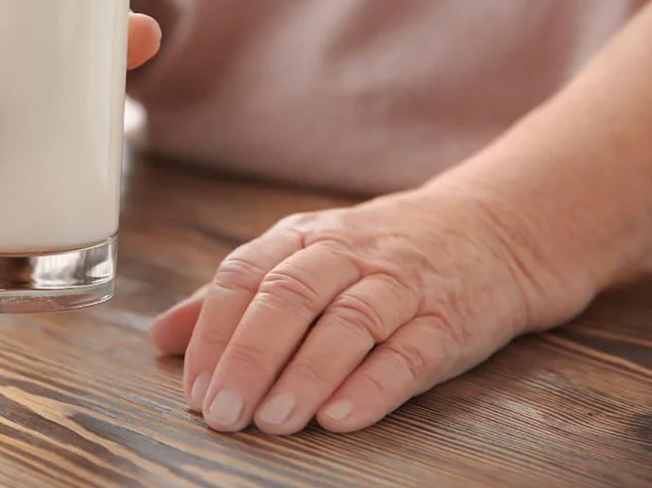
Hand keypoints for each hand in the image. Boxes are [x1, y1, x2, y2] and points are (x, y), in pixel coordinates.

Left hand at [149, 185, 588, 434]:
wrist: (492, 230)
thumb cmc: (377, 255)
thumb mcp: (300, 258)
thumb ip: (232, 298)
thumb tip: (159, 337)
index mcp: (302, 238)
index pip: (245, 275)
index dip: (214, 331)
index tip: (193, 386)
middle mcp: (348, 254)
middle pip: (290, 296)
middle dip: (250, 355)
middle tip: (222, 411)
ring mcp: (402, 284)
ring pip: (349, 322)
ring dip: (305, 373)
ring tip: (273, 420)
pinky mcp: (450, 317)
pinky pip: (413, 350)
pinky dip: (375, 384)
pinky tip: (341, 417)